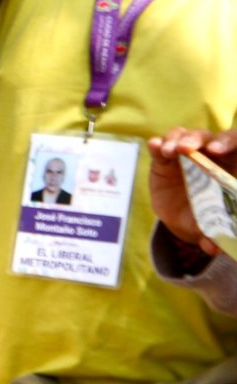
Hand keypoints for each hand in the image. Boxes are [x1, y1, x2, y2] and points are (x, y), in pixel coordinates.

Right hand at [148, 127, 233, 256]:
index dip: (228, 141)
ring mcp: (186, 154)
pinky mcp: (164, 159)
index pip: (234, 142)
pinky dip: (158, 144)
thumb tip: (211, 247)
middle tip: (186, 149)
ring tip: (169, 151)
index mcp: (230, 166)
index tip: (216, 150)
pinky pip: (161, 146)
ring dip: (176, 139)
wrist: (188, 220)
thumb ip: (213, 233)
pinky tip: (155, 146)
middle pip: (207, 137)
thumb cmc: (209, 217)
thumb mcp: (212, 225)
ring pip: (184, 136)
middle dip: (197, 139)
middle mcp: (210, 155)